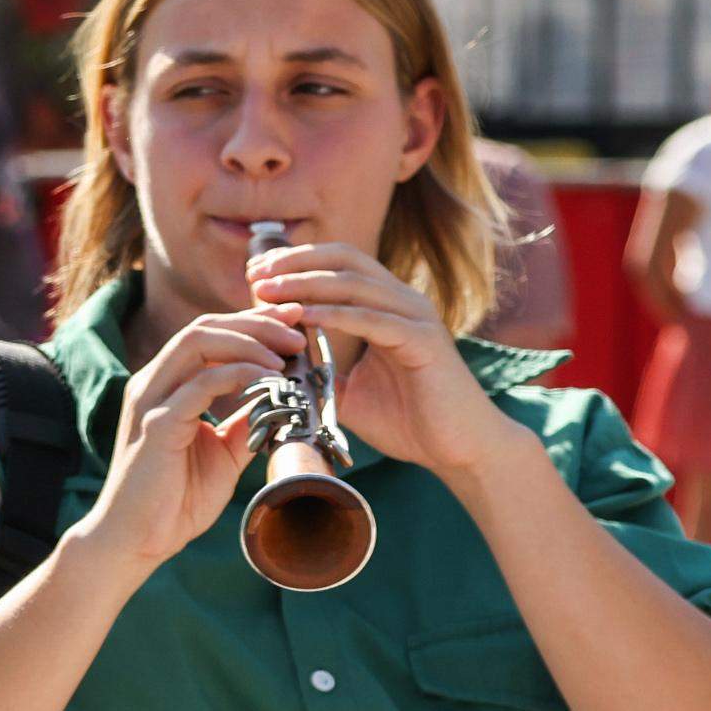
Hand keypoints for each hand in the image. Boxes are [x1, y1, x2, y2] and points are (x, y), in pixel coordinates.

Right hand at [81, 308, 296, 572]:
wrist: (138, 539)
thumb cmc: (175, 499)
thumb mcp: (225, 451)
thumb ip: (247, 420)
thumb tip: (283, 399)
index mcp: (164, 386)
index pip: (207, 333)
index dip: (252, 322)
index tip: (293, 323)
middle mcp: (151, 384)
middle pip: (203, 326)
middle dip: (255, 322)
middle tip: (297, 333)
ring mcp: (150, 401)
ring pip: (197, 341)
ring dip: (249, 342)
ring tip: (285, 356)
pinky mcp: (156, 425)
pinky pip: (201, 384)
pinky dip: (240, 375)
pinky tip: (270, 384)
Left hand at [245, 240, 524, 481]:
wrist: (457, 449)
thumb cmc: (407, 420)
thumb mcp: (346, 390)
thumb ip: (314, 369)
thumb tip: (270, 363)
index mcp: (386, 306)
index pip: (339, 265)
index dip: (296, 262)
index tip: (253, 274)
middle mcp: (403, 302)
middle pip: (345, 261)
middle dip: (295, 262)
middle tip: (253, 275)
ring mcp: (416, 317)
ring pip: (354, 284)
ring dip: (305, 284)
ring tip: (266, 291)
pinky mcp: (424, 340)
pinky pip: (372, 318)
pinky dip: (334, 314)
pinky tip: (302, 316)